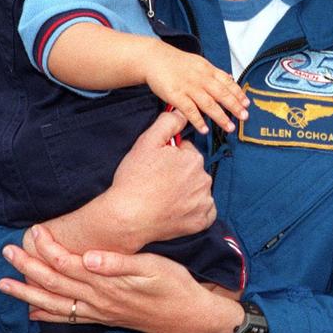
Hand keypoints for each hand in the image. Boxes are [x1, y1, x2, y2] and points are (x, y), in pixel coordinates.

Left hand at [0, 226, 243, 332]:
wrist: (190, 319)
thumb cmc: (175, 287)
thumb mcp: (153, 269)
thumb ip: (119, 264)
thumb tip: (88, 256)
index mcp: (108, 284)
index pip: (68, 264)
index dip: (48, 248)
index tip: (34, 231)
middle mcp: (98, 301)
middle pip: (55, 284)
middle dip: (28, 268)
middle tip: (5, 252)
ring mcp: (100, 312)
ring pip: (55, 303)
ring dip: (28, 293)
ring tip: (4, 285)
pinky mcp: (105, 318)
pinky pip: (68, 318)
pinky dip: (47, 314)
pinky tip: (33, 311)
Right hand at [41, 111, 215, 253]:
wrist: (127, 217)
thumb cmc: (134, 179)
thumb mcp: (146, 142)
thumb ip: (168, 123)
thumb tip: (182, 112)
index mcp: (193, 158)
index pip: (186, 152)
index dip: (170, 158)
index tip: (156, 168)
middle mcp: (204, 179)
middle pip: (193, 171)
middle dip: (180, 174)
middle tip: (158, 183)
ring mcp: (204, 202)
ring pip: (198, 190)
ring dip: (187, 192)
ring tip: (164, 198)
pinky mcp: (202, 221)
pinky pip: (205, 212)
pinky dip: (195, 211)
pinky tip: (177, 210)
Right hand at [144, 42, 248, 134]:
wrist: (154, 59)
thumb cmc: (176, 63)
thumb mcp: (199, 63)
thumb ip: (214, 73)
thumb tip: (230, 78)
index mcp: (208, 70)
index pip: (227, 82)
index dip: (238, 94)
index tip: (247, 104)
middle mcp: (201, 78)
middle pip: (221, 94)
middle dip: (235, 106)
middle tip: (244, 117)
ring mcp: (188, 87)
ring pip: (208, 104)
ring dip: (220, 117)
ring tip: (229, 127)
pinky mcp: (176, 95)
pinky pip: (189, 110)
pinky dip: (198, 120)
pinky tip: (205, 129)